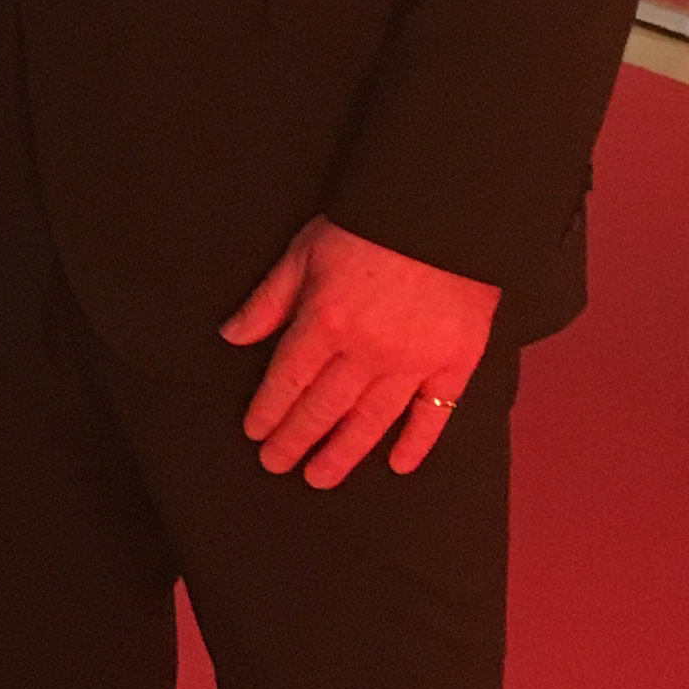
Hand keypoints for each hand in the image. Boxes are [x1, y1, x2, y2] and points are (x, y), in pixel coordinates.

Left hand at [220, 217, 499, 487]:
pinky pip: (434, 413)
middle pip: (323, 408)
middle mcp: (366, 351)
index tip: (256, 434)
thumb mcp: (305, 252)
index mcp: (324, 322)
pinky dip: (417, 442)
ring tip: (320, 477)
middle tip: (277, 465)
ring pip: (371, 420)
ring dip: (343, 453)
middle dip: (296, 440)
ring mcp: (414, 361)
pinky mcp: (456, 361)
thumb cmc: (369, 225)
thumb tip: (232, 336)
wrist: (445, 211)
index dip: (268, 410)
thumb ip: (269, 300)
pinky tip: (399, 465)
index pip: (287, 380)